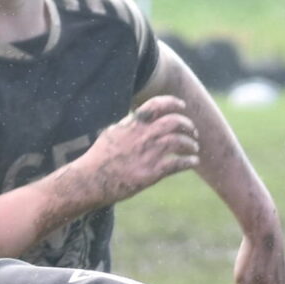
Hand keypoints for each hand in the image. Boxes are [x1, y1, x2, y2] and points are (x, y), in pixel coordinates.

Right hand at [75, 96, 198, 204]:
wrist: (90, 181)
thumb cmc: (98, 159)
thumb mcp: (111, 134)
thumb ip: (127, 125)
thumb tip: (135, 117)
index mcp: (132, 125)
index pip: (157, 105)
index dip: (173, 103)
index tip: (182, 106)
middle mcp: (142, 136)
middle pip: (174, 122)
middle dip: (187, 125)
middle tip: (192, 131)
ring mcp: (148, 154)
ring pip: (179, 141)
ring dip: (190, 143)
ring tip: (193, 147)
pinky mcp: (152, 173)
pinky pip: (178, 164)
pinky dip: (189, 161)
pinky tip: (193, 162)